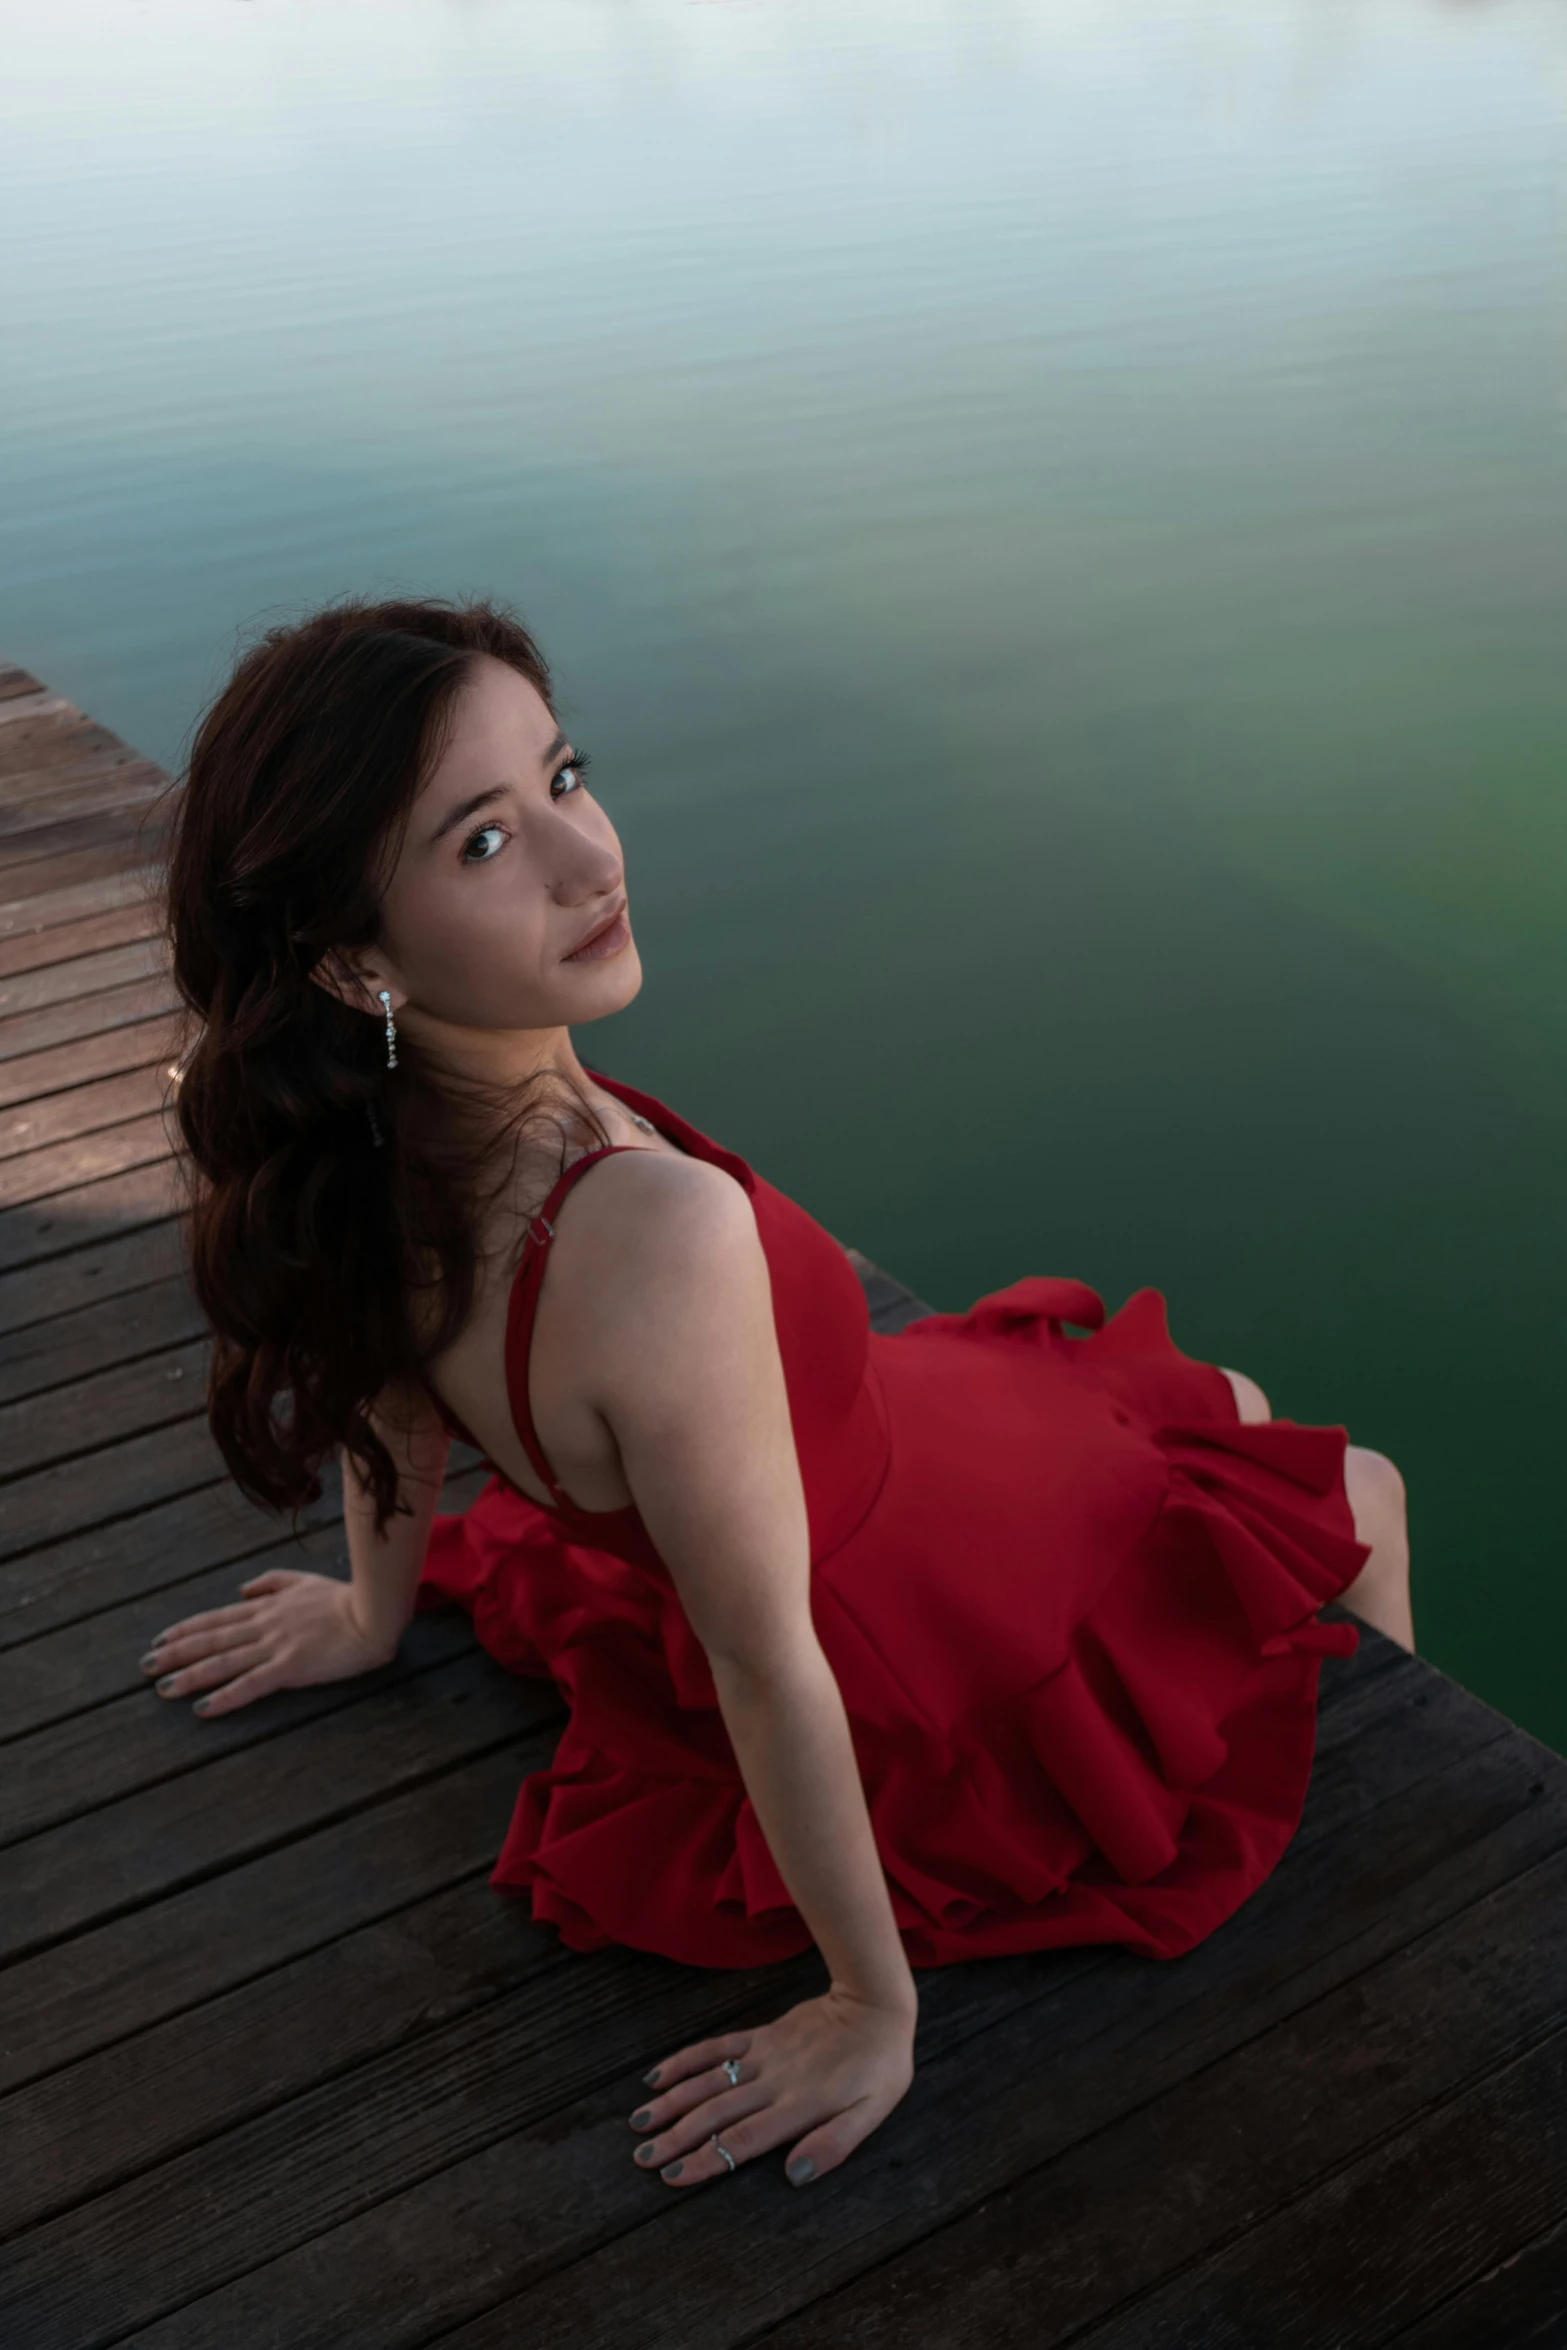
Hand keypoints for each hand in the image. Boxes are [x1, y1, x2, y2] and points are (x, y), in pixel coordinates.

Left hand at [139, 1569, 396, 1716]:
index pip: (217, 1618)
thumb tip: (242, 1589)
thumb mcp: (304, 1580)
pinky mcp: (291, 1667)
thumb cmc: (345, 1598)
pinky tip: (203, 1709)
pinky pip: (251, 1684)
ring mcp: (275, 1647)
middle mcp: (264, 1626)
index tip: (160, 1639)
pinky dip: (225, 1696)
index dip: (186, 1629)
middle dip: (175, 1654)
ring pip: (223, 1662)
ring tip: (162, 1689)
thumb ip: (271, 1582)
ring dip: (190, 1676)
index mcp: (267, 1607)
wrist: (374, 1613)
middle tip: (144, 1666)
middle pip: (211, 1640)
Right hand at [628, 1986, 914, 2188]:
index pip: (742, 2139)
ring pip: (708, 2081)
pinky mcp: (762, 2036)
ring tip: (639, 2122)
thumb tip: (793, 2175)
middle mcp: (774, 2083)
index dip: (706, 2158)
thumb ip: (834, 2144)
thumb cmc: (879, 2067)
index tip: (672, 2175)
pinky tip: (658, 2075)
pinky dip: (685, 2060)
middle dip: (676, 2137)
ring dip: (671, 2102)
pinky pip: (717, 2047)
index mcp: (799, 2107)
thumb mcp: (873, 2113)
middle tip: (642, 2156)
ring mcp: (764, 2056)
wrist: (875, 2005)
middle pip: (716, 2113)